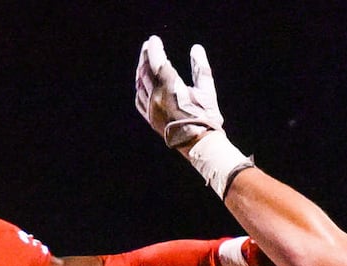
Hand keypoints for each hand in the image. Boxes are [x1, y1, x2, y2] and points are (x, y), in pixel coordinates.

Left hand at [135, 35, 252, 195]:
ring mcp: (151, 109)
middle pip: (145, 71)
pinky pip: (139, 99)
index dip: (155, 49)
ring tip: (144, 61)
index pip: (158, 62)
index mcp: (170, 88)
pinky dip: (139, 87)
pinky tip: (141, 83)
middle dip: (146, 56)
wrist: (199, 144)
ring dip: (141, 70)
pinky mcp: (150, 119)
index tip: (154, 39)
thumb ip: (201, 67)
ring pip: (140, 85)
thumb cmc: (205, 116)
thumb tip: (196, 48)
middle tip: (148, 46)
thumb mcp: (207, 90)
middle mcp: (156, 97)